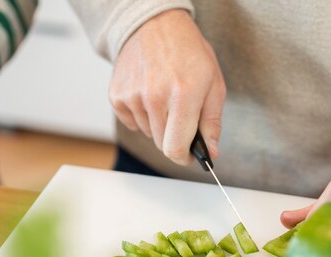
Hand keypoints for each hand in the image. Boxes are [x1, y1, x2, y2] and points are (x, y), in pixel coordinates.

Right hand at [109, 9, 225, 163]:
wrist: (156, 24)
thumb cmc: (189, 53)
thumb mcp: (214, 85)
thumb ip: (212, 123)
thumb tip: (210, 152)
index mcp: (183, 96)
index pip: (175, 148)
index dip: (184, 157)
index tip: (190, 155)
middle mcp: (154, 97)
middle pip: (162, 145)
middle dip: (175, 139)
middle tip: (183, 119)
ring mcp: (132, 96)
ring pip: (148, 134)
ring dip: (159, 125)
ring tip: (167, 99)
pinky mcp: (117, 95)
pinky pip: (132, 123)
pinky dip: (143, 116)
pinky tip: (151, 96)